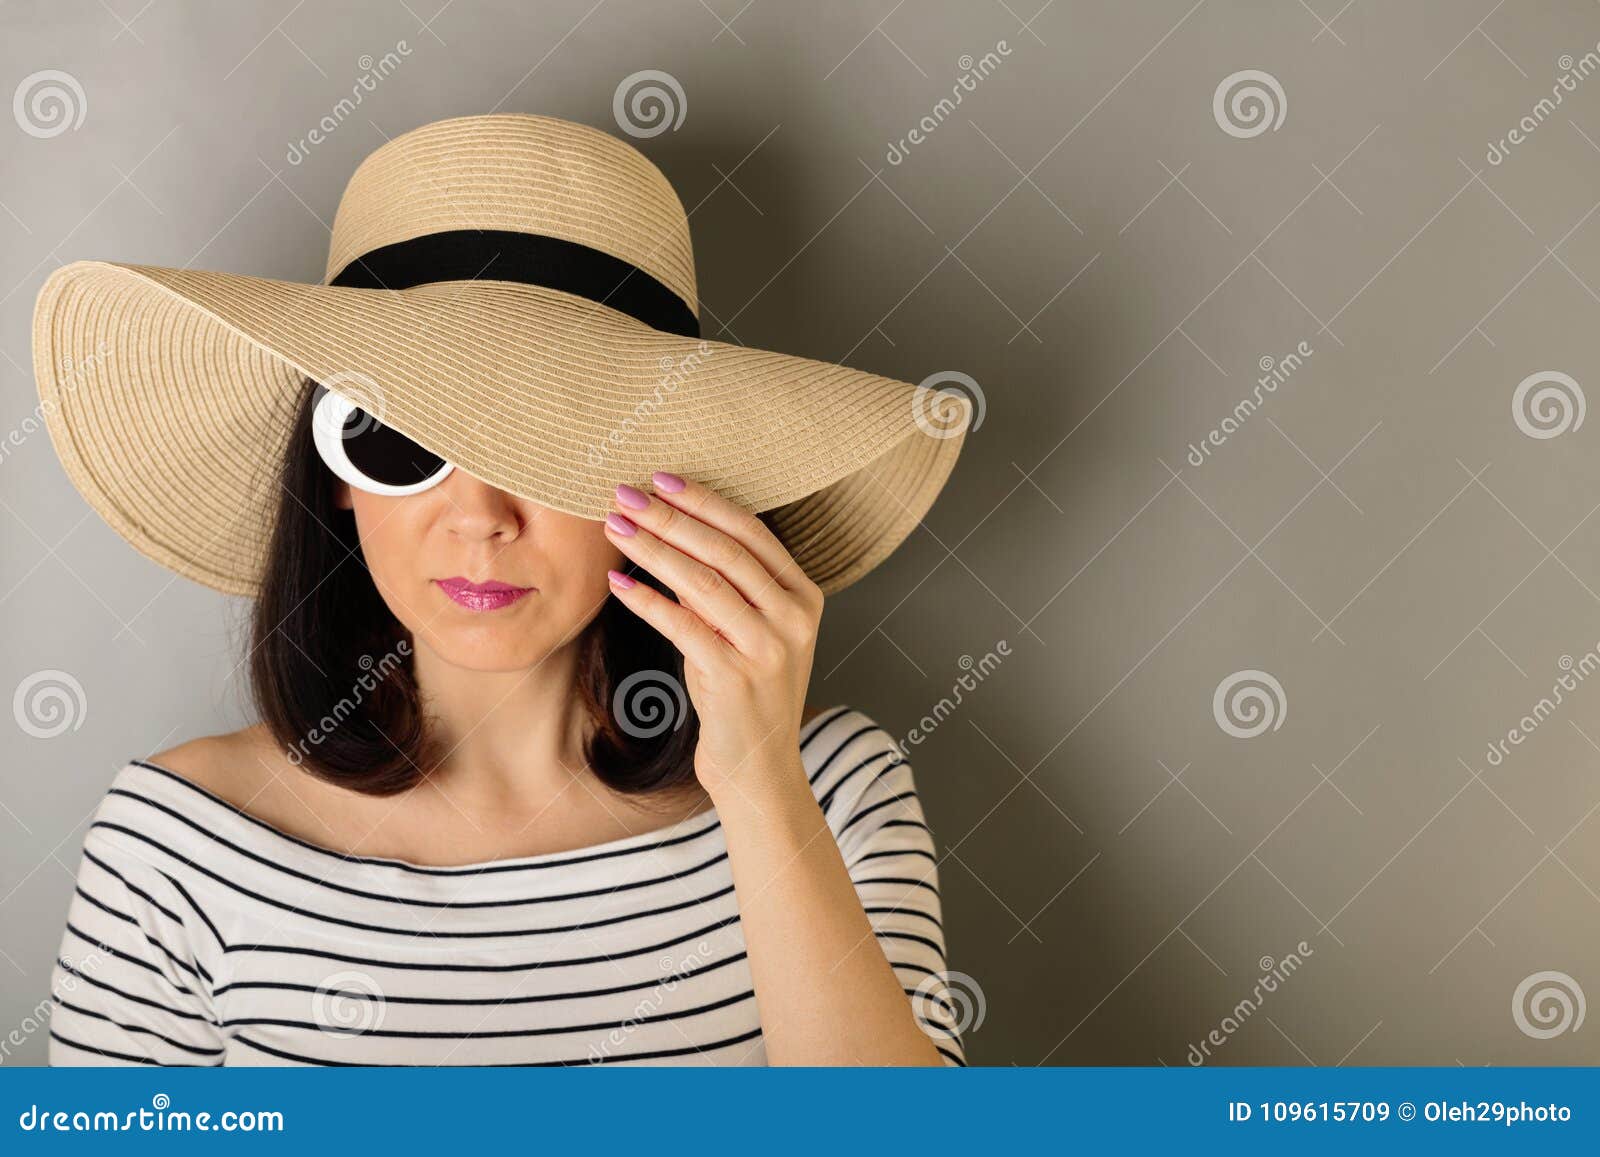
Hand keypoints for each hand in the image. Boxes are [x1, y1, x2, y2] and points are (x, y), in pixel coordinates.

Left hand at [602, 471, 824, 800]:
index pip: (752, 532)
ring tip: (615, 527)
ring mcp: (769, 649)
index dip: (706, 501)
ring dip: (653, 550)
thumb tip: (670, 531)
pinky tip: (617, 583)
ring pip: (703, 583)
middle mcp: (794, 618)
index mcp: (804, 596)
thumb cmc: (744, 693)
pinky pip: (683, 626)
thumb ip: (723, 587)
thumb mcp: (745, 632)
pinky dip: (647, 601)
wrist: (759, 769)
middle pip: (724, 551)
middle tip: (626, 494)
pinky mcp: (735, 678)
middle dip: (670, 517)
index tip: (663, 478)